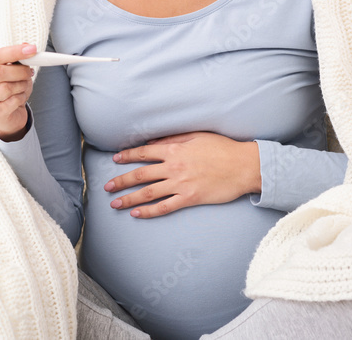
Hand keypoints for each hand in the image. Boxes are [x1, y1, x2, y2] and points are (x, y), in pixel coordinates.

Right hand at [0, 42, 37, 140]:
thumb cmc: (11, 88)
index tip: (32, 49)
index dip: (15, 51)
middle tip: (30, 72)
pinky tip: (20, 98)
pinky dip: (21, 98)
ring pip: (6, 88)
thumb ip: (18, 58)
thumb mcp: (14, 71)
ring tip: (24, 86)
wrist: (10, 114)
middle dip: (19, 71)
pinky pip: (12, 102)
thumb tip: (27, 46)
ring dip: (21, 85)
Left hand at [103, 132, 260, 218]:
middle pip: (140, 175)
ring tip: (115, 203)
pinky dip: (149, 212)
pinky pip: (165, 207)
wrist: (244, 166)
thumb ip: (173, 139)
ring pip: (148, 193)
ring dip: (129, 198)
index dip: (127, 156)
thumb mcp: (196, 136)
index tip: (115, 159)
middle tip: (107, 187)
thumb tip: (153, 144)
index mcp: (174, 150)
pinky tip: (137, 214)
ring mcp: (181, 184)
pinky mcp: (190, 199)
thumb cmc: (222, 148)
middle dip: (121, 181)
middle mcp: (174, 167)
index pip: (144, 153)